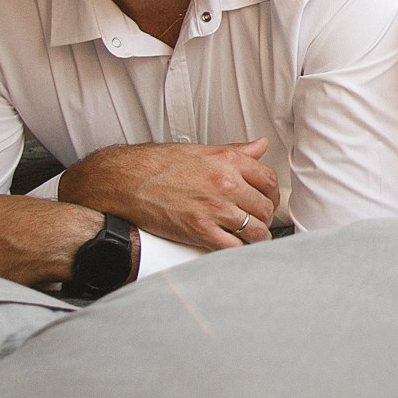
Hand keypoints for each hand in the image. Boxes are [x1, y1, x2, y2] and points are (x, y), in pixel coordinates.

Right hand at [60, 139, 276, 250]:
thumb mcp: (201, 150)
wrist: (125, 180)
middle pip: (265, 207)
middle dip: (264, 218)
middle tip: (257, 222)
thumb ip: (235, 150)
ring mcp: (214, 208)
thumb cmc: (157, 165)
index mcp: (227, 161)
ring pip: (254, 230)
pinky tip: (232, 247)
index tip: (268, 202)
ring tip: (248, 237)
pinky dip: (237, 251)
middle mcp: (226, 183)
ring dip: (255, 237)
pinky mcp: (199, 230)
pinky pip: (233, 247)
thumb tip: (260, 147)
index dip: (272, 195)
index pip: (269, 180)